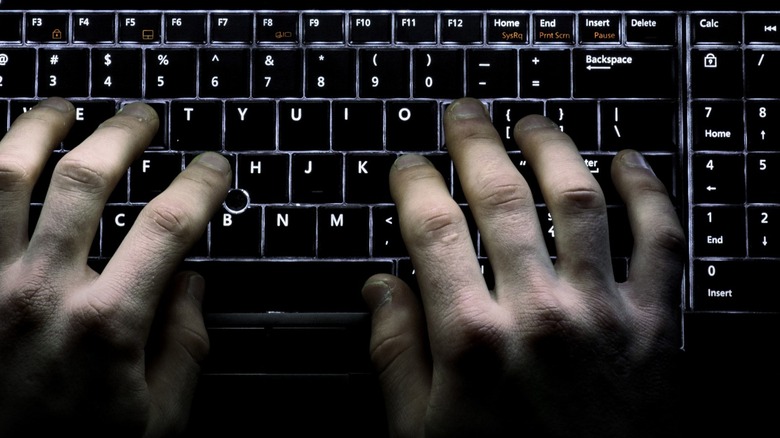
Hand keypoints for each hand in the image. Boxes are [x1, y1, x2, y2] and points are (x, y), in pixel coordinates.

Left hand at [0, 98, 230, 435]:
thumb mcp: (158, 423)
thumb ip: (185, 348)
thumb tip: (191, 283)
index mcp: (106, 325)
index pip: (167, 226)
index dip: (199, 183)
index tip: (212, 166)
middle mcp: (40, 292)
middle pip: (86, 179)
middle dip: (122, 134)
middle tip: (142, 117)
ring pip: (6, 176)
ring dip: (37, 130)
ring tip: (61, 108)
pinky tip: (1, 159)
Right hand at [362, 97, 684, 436]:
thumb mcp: (419, 434)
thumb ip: (395, 354)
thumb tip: (380, 289)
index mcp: (471, 341)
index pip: (432, 231)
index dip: (415, 184)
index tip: (408, 166)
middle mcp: (538, 315)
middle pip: (500, 198)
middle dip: (476, 144)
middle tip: (465, 114)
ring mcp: (603, 314)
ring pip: (578, 200)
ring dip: (554, 148)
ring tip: (533, 122)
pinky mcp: (658, 327)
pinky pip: (661, 240)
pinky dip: (649, 191)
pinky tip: (629, 161)